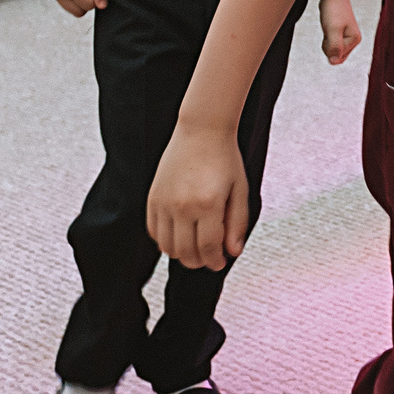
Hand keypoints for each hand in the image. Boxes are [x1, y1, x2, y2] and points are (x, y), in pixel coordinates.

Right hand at [148, 126, 250, 268]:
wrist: (201, 131)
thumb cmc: (224, 158)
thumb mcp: (240, 190)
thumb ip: (237, 223)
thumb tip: (233, 252)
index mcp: (208, 204)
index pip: (208, 248)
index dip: (214, 261)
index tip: (220, 263)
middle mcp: (183, 206)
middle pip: (185, 253)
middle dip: (199, 262)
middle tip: (209, 258)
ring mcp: (164, 202)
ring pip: (167, 247)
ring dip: (181, 254)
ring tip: (195, 248)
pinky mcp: (153, 198)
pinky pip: (153, 231)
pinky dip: (165, 240)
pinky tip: (179, 235)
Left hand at [320, 0, 361, 64]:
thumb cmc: (333, 10)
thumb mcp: (332, 30)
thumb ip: (334, 47)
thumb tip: (333, 62)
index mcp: (355, 40)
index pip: (338, 57)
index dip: (329, 49)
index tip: (328, 36)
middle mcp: (353, 39)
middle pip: (336, 55)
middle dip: (328, 46)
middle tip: (328, 31)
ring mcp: (347, 36)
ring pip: (333, 49)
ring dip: (326, 41)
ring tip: (328, 27)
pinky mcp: (341, 33)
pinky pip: (331, 43)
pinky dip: (326, 37)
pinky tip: (328, 26)